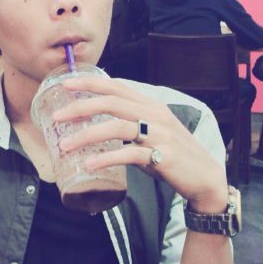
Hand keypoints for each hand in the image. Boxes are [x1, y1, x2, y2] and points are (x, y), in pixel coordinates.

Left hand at [52, 76, 227, 212]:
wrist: (207, 179)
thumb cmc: (174, 154)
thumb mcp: (153, 130)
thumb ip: (130, 121)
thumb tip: (97, 120)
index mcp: (151, 105)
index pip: (116, 87)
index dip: (90, 83)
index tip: (65, 84)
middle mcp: (155, 115)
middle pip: (111, 103)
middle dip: (80, 107)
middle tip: (55, 117)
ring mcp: (160, 134)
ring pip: (116, 128)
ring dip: (86, 136)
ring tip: (64, 146)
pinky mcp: (162, 156)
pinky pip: (129, 154)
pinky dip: (106, 158)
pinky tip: (89, 164)